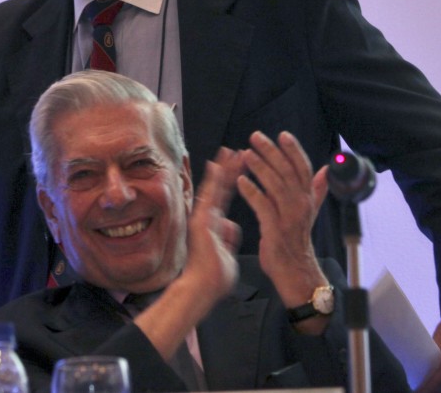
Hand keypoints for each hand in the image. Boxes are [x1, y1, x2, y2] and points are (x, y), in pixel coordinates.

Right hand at [182, 150, 241, 304]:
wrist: (202, 289)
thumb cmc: (214, 278)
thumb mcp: (226, 254)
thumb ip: (228, 237)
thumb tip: (230, 226)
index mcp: (213, 225)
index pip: (224, 197)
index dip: (232, 180)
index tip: (239, 165)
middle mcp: (206, 218)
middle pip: (219, 188)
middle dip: (229, 169)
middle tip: (236, 150)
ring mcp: (202, 218)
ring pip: (215, 188)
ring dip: (223, 168)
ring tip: (231, 151)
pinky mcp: (201, 221)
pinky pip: (210, 196)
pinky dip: (214, 180)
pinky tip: (218, 165)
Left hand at [237, 131, 326, 281]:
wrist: (295, 271)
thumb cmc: (296, 240)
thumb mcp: (308, 212)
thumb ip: (315, 190)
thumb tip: (325, 170)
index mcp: (307, 199)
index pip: (303, 168)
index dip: (294, 150)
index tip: (282, 135)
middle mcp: (300, 205)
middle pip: (288, 172)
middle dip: (272, 152)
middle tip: (255, 137)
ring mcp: (288, 217)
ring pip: (276, 186)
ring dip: (260, 167)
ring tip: (246, 154)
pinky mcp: (275, 229)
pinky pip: (263, 206)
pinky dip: (252, 192)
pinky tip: (241, 181)